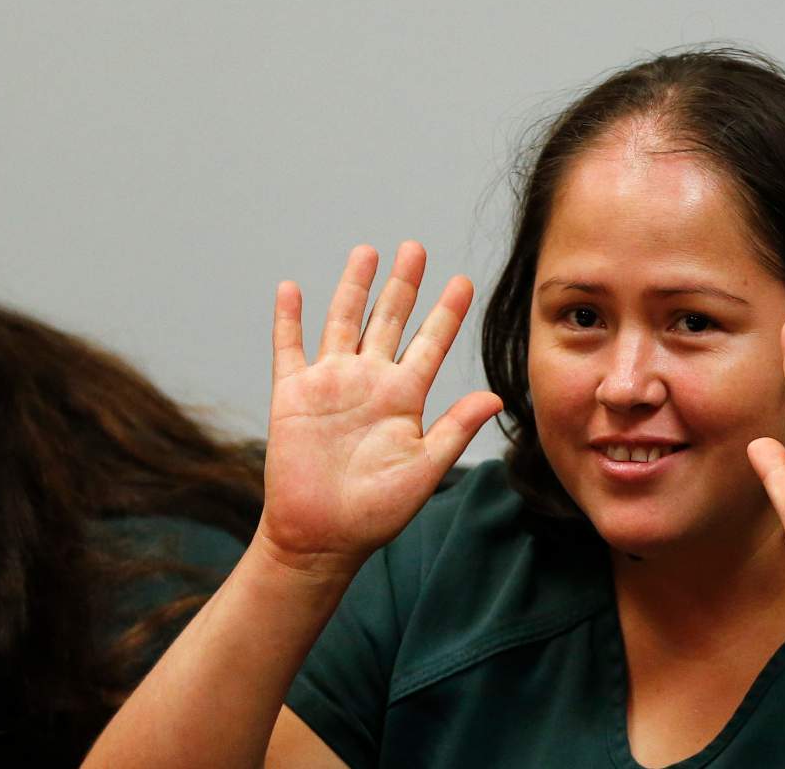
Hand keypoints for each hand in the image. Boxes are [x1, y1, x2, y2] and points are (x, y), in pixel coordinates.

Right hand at [257, 242, 501, 575]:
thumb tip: (495, 397)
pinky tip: (292, 288)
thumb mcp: (424, 469)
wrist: (322, 537)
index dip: (446, 313)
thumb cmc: (376, 512)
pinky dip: (289, 319)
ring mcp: (331, 384)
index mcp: (404, 398)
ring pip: (344, 322)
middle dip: (403, 285)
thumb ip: (456, 429)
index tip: (463, 281)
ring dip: (354, 287)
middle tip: (416, 248)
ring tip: (367, 252)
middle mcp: (370, 382)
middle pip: (389, 320)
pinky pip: (289, 348)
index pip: (430, 344)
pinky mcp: (293, 394)